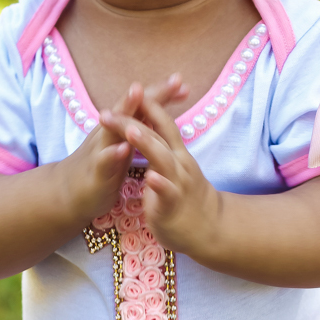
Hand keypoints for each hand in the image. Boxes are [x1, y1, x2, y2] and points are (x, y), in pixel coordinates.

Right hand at [65, 75, 188, 223]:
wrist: (67, 192)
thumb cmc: (102, 165)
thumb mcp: (124, 142)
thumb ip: (140, 126)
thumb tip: (159, 109)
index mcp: (120, 126)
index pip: (142, 105)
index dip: (162, 93)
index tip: (183, 83)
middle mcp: (109, 131)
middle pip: (130, 107)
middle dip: (150, 92)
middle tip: (174, 80)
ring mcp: (100, 150)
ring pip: (113, 126)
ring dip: (126, 109)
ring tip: (138, 93)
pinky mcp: (95, 172)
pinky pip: (103, 161)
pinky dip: (113, 153)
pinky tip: (123, 148)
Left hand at [99, 83, 220, 253]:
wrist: (212, 230)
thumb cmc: (189, 197)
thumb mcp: (177, 166)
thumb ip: (166, 147)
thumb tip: (154, 126)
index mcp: (176, 153)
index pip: (163, 123)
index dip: (147, 106)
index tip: (130, 89)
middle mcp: (178, 163)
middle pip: (156, 135)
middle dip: (132, 121)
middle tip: (107, 111)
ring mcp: (177, 183)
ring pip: (162, 158)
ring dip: (146, 143)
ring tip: (130, 131)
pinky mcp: (173, 205)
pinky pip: (167, 193)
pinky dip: (159, 184)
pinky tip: (150, 177)